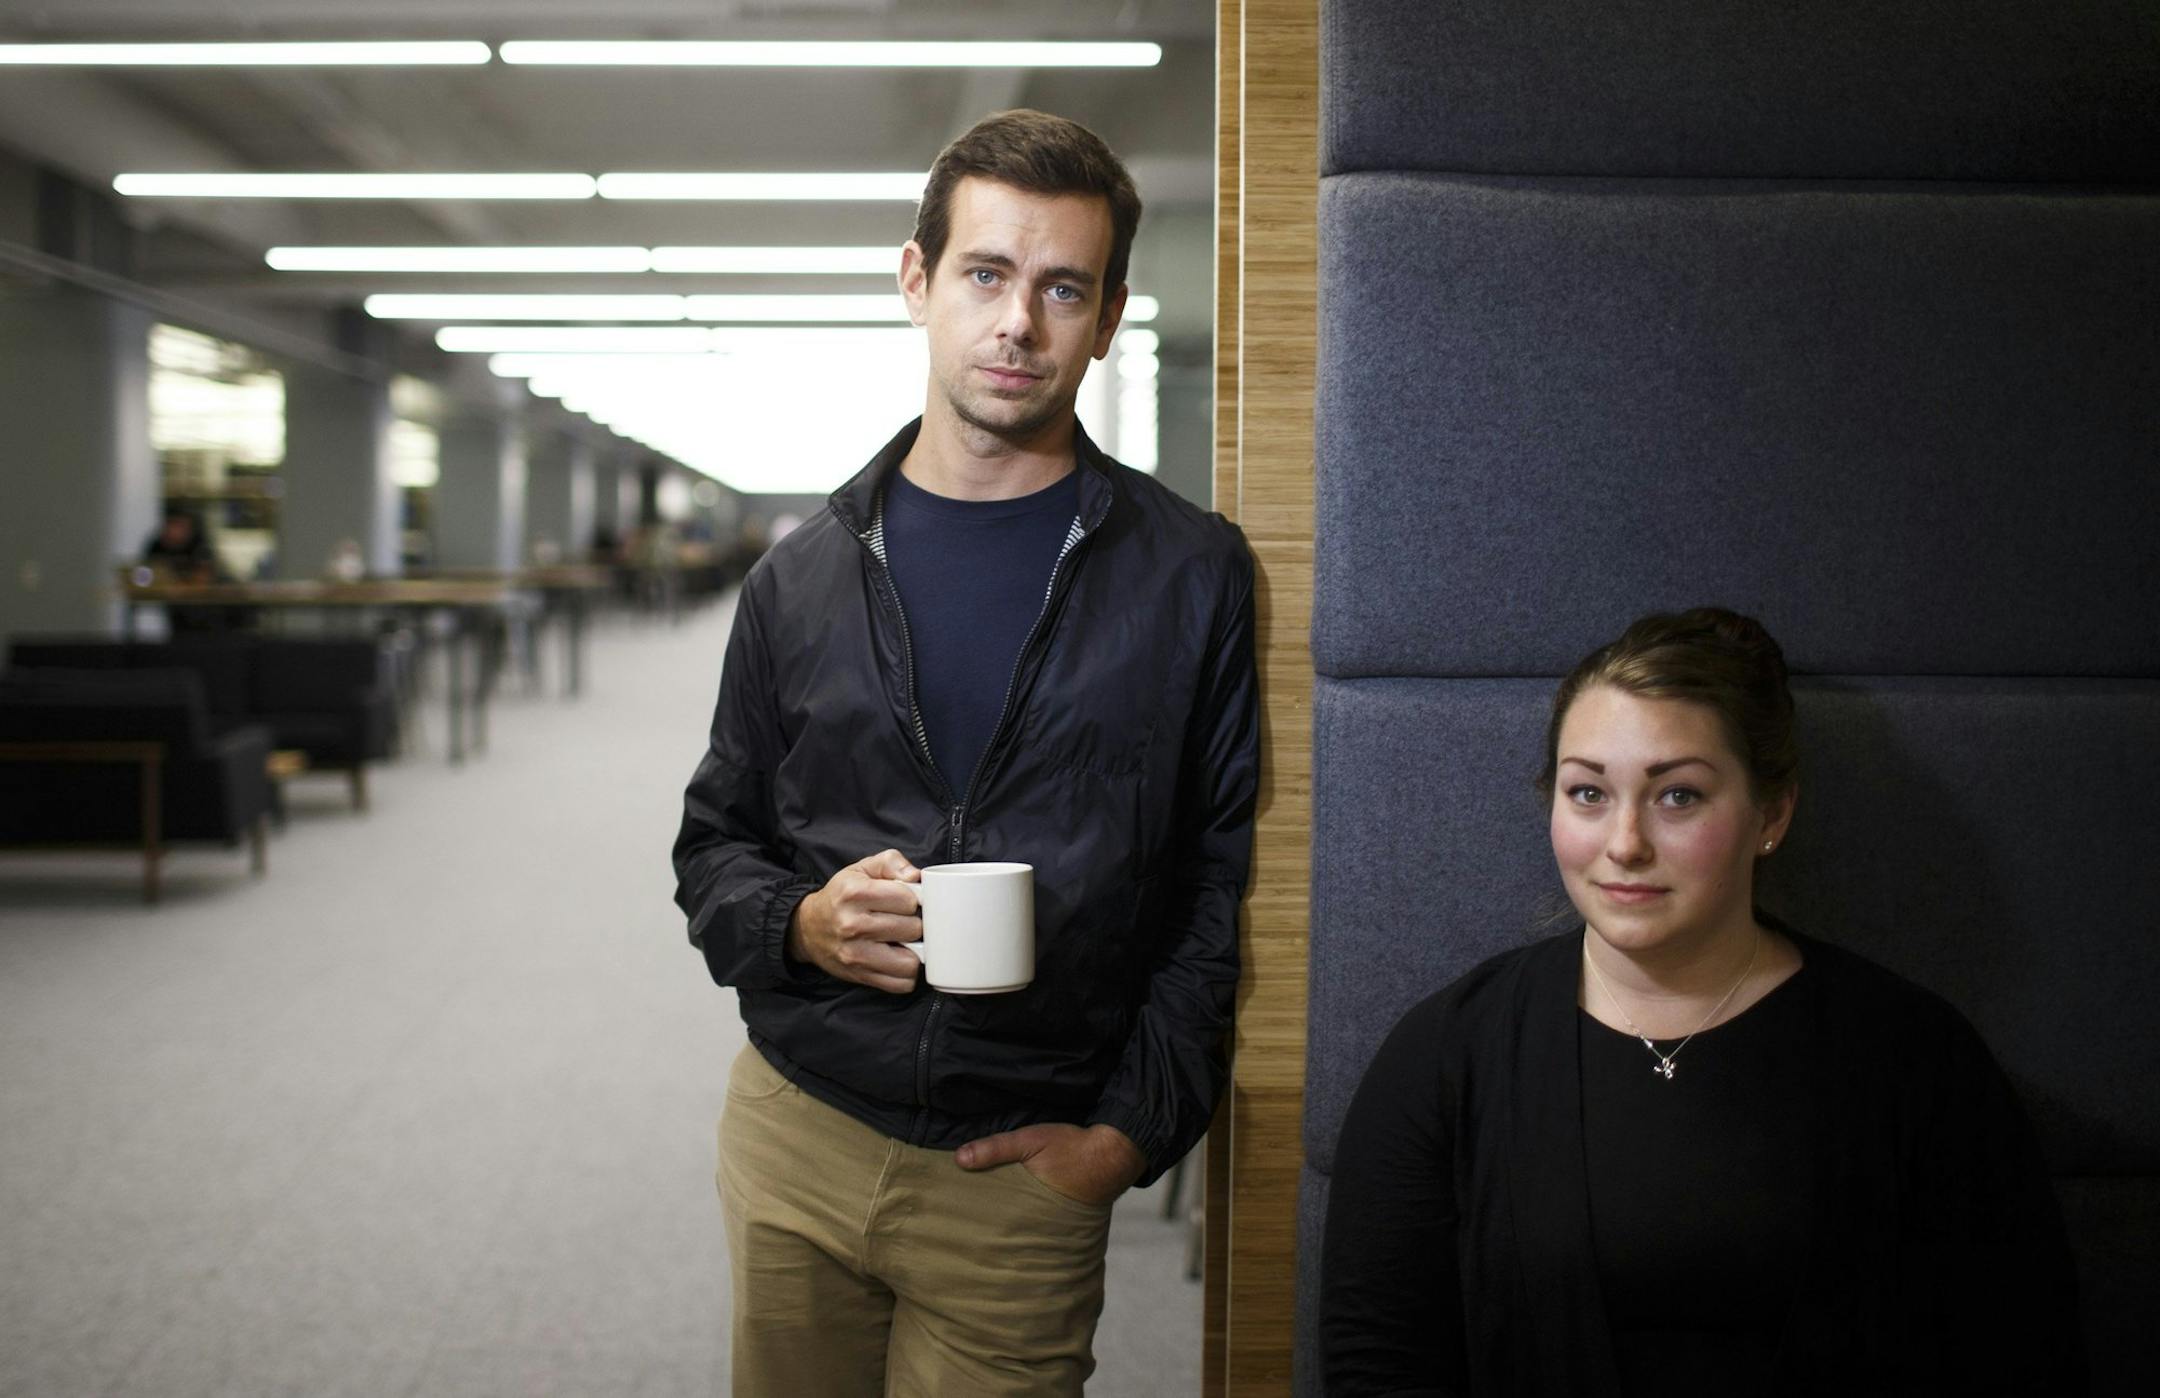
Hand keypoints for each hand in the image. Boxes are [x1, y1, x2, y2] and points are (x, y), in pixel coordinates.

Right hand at [786, 849, 922, 992]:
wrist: (808, 929)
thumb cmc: (842, 896)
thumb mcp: (861, 869)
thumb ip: (891, 862)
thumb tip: (916, 876)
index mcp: (854, 893)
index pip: (907, 899)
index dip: (913, 899)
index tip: (905, 901)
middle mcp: (852, 924)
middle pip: (912, 929)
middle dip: (914, 924)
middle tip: (903, 921)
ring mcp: (855, 954)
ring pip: (910, 961)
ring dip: (913, 952)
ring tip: (902, 941)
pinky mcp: (860, 976)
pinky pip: (901, 984)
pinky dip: (905, 974)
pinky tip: (897, 959)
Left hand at [955, 1123, 1144, 1206]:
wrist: (1112, 1155)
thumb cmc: (1070, 1148)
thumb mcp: (1030, 1141)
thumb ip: (996, 1149)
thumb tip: (958, 1159)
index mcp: (1024, 1206)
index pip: (990, 1220)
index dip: (971, 1220)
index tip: (950, 1217)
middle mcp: (1033, 1220)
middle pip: (1000, 1226)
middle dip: (982, 1224)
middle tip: (957, 1222)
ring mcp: (1046, 1221)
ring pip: (1014, 1224)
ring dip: (1000, 1219)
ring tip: (975, 1218)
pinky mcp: (1055, 1215)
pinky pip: (1030, 1218)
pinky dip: (1018, 1216)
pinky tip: (1007, 1209)